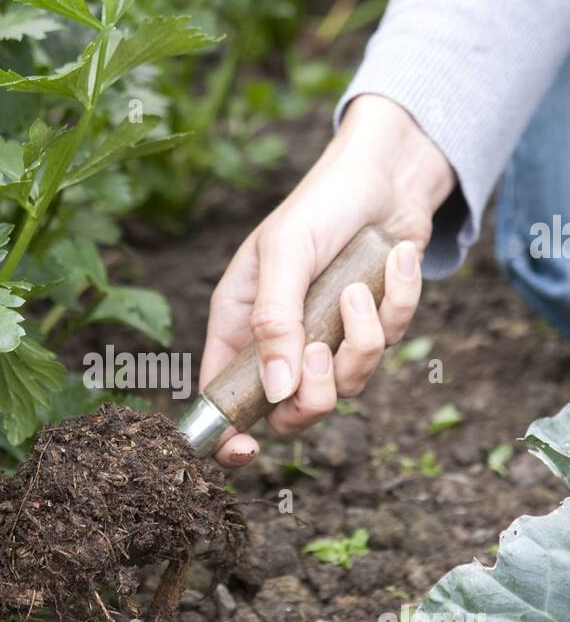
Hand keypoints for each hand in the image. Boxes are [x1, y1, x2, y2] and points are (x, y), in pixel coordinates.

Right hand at [200, 94, 455, 465]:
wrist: (388, 171)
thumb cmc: (320, 203)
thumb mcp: (285, 253)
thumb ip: (275, 322)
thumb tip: (276, 390)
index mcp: (240, 325)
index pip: (222, 398)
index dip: (228, 434)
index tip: (246, 450)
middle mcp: (281, 341)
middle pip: (291, 413)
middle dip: (315, 394)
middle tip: (321, 347)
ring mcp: (329, 338)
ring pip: (347, 385)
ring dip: (362, 339)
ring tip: (358, 287)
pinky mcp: (373, 328)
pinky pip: (390, 343)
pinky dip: (398, 303)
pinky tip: (396, 261)